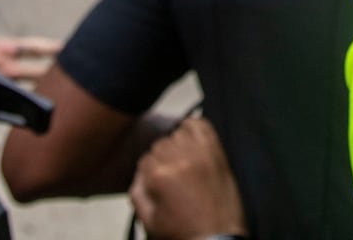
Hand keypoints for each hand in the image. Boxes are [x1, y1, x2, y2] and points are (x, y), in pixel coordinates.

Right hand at [0, 12, 61, 110]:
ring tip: (58, 100)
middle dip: (56, 76)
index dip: (50, 48)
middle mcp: (2, 66)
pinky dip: (19, 112)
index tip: (66, 49)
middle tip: (74, 79)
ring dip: (41, 94)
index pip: (31, 47)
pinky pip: (9, 110)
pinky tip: (29, 119)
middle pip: (38, 72)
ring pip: (28, 91)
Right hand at [130, 118, 246, 239]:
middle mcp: (178, 159)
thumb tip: (138, 174)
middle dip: (162, 158)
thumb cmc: (183, 231)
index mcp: (159, 176)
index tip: (158, 180)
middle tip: (171, 173)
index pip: (145, 159)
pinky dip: (194, 126)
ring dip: (177, 144)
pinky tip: (192, 138)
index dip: (150, 171)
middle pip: (160, 144)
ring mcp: (199, 153)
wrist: (216, 237)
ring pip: (178, 132)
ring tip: (182, 160)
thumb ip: (136, 193)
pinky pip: (201, 125)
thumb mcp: (148, 220)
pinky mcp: (216, 152)